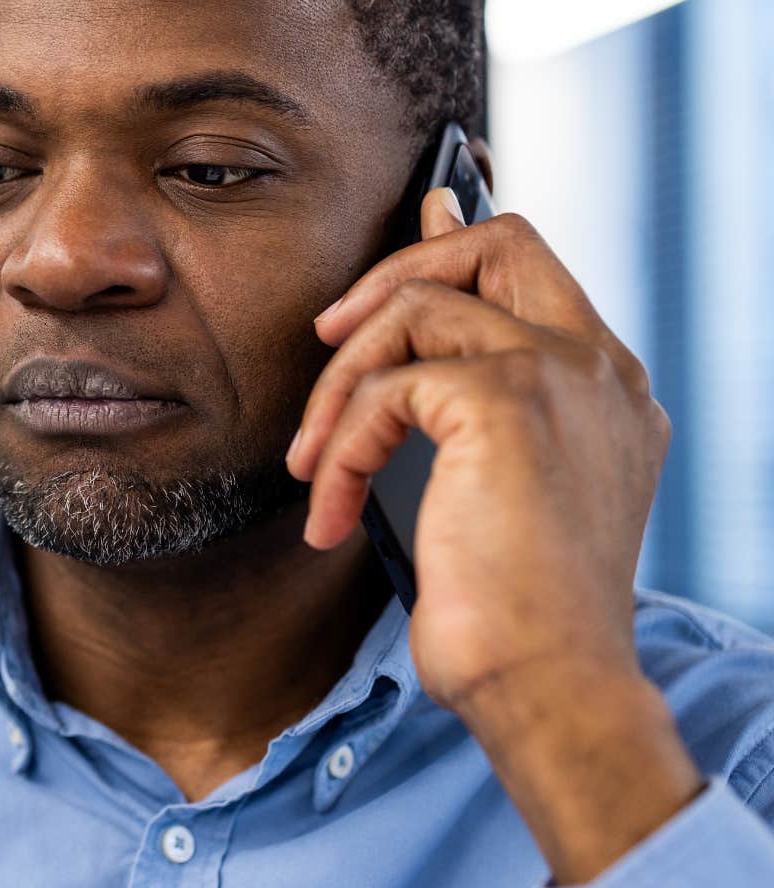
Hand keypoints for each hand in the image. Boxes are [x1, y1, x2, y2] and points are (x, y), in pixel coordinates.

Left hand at [284, 188, 698, 882]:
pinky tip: (335, 516)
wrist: (545, 681)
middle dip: (393, 274)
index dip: (448, 248)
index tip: (374, 280)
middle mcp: (599, 367)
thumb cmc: (512, 608)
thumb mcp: (489, 484)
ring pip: (416, 310)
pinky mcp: (507, 400)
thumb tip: (397, 330)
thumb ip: (462, 392)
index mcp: (606, 386)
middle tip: (327, 338)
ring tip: (316, 468)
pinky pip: (384, 391)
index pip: (530, 266)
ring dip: (339, 389)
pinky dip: (342, 451)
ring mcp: (562, 375)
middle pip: (496, 243)